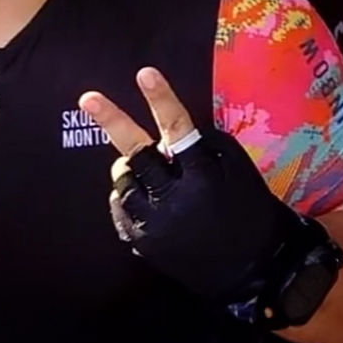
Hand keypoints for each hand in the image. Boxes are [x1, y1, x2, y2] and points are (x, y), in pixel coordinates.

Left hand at [82, 68, 310, 308]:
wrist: (254, 270)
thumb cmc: (249, 210)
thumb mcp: (240, 170)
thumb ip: (206, 147)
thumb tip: (170, 133)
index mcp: (205, 175)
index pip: (179, 128)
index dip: (161, 99)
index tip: (144, 72)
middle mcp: (177, 198)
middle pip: (136, 154)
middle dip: (112, 122)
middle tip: (88, 98)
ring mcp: (157, 224)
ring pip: (123, 182)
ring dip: (130, 169)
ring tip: (145, 170)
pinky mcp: (145, 244)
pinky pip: (121, 210)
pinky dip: (128, 198)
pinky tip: (141, 197)